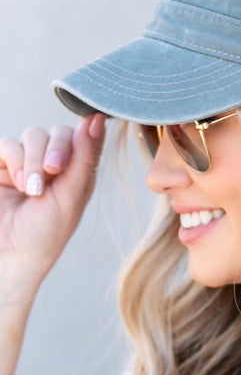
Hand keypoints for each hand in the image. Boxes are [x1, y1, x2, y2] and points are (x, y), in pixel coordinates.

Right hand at [0, 113, 106, 290]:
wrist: (9, 256)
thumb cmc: (45, 234)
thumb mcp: (71, 196)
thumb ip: (84, 156)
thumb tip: (98, 118)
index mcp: (78, 172)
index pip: (85, 138)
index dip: (81, 138)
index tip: (78, 147)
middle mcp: (54, 164)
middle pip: (59, 132)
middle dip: (55, 150)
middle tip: (52, 172)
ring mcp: (26, 163)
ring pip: (33, 135)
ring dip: (33, 159)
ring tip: (31, 189)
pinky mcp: (2, 165)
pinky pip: (7, 144)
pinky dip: (14, 159)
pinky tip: (18, 183)